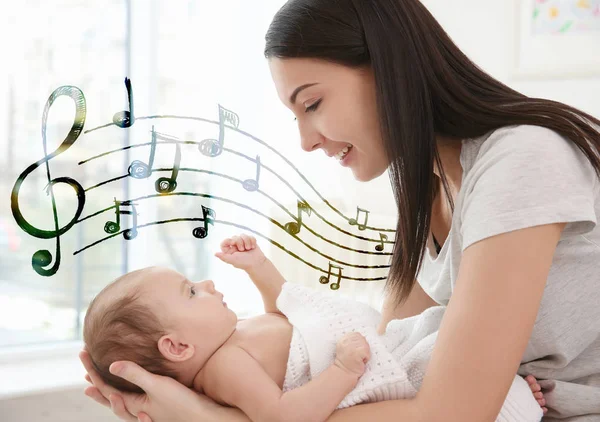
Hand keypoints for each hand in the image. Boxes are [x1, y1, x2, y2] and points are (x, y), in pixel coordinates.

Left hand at [79, 350, 224, 421]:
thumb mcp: (157, 386)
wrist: (204, 418)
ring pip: (122, 401)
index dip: (92, 370)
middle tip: (84, 373)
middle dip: (96, 382)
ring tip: (100, 385)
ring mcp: (148, 410)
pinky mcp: (159, 407)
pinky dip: (127, 395)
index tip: (83, 353)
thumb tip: (111, 365)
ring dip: (109, 391)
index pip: (105, 386)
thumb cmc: (181, 404)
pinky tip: (134, 390)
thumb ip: (135, 375)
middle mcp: (137, 409)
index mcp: (133, 404)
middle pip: (110, 396)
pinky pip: (135, 401)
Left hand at [215, 234, 265, 270]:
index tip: (233, 242)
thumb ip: (223, 257)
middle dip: (240, 242)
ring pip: (242, 235)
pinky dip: (252, 241)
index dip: (228, 240)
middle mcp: (235, 246)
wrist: (257, 263)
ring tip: (249, 248)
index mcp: (230, 251)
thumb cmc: (245, 263)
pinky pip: (249, 236)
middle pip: (234, 237)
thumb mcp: (232, 260)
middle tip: (243, 249)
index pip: (225, 242)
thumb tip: (215, 253)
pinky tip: (253, 247)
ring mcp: (243, 243)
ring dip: (247, 241)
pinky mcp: (250, 241)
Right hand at [334, 332, 370, 378]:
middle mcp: (346, 342)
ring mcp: (350, 347)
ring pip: (366, 345)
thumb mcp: (346, 347)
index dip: (360, 342)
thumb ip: (352, 340)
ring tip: (359, 359)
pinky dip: (367, 357)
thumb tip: (364, 337)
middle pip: (362, 339)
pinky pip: (367, 352)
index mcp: (343, 339)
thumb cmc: (348, 361)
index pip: (357, 334)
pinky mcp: (356, 353)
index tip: (356, 350)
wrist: (345, 373)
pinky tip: (361, 361)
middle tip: (358, 356)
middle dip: (363, 347)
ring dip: (365, 353)